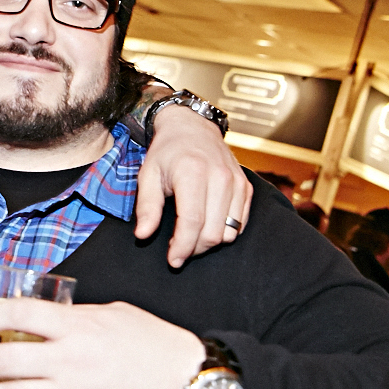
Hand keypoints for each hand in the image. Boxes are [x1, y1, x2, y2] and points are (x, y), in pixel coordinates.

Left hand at [135, 104, 250, 266]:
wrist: (193, 127)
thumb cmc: (167, 152)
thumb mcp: (148, 174)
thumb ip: (147, 206)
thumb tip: (143, 235)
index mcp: (192, 172)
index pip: (192, 221)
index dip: (182, 247)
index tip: (172, 260)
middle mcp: (219, 177)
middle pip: (213, 232)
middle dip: (194, 249)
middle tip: (178, 249)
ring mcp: (236, 182)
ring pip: (229, 232)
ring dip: (209, 243)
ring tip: (191, 237)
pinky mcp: (245, 187)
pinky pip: (241, 224)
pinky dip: (225, 232)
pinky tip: (208, 226)